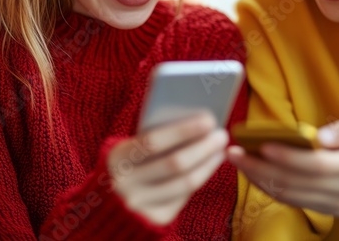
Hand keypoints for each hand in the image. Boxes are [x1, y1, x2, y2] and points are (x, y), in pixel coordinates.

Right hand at [108, 112, 227, 224]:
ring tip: (221, 149)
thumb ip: (158, 133)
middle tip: (221, 135)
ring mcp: (140, 205)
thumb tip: (197, 118)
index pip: (154, 141)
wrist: (116, 197)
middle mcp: (126, 184)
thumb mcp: (136, 144)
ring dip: (208, 164)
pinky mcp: (155, 219)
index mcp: (119, 157)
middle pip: (174, 164)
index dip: (184, 130)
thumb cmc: (136, 159)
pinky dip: (200, 178)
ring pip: (185, 183)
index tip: (209, 119)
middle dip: (203, 147)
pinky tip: (209, 165)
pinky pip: (185, 196)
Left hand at [227, 120, 338, 216]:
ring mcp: (336, 205)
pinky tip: (256, 176)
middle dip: (261, 169)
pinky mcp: (329, 210)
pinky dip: (272, 190)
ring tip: (238, 162)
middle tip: (234, 153)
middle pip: (296, 184)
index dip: (287, 158)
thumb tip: (319, 136)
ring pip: (291, 196)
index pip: (316, 166)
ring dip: (260, 181)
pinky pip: (296, 202)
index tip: (262, 146)